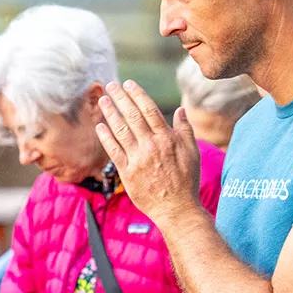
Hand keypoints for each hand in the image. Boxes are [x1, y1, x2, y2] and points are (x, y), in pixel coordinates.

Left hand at [94, 80, 202, 224]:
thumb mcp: (193, 153)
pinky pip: (113, 151)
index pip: (149, 110)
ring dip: (110, 114)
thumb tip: (180, 110)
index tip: (128, 84)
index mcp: (167, 138)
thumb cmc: (186, 180)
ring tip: (103, 101)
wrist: (176, 208)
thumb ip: (185, 130)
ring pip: (121, 131)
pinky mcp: (127, 173)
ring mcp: (138, 159)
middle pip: (132, 116)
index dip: (137, 95)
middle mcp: (151, 146)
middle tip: (111, 86)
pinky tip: (100, 126)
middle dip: (120, 99)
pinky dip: (106, 137)